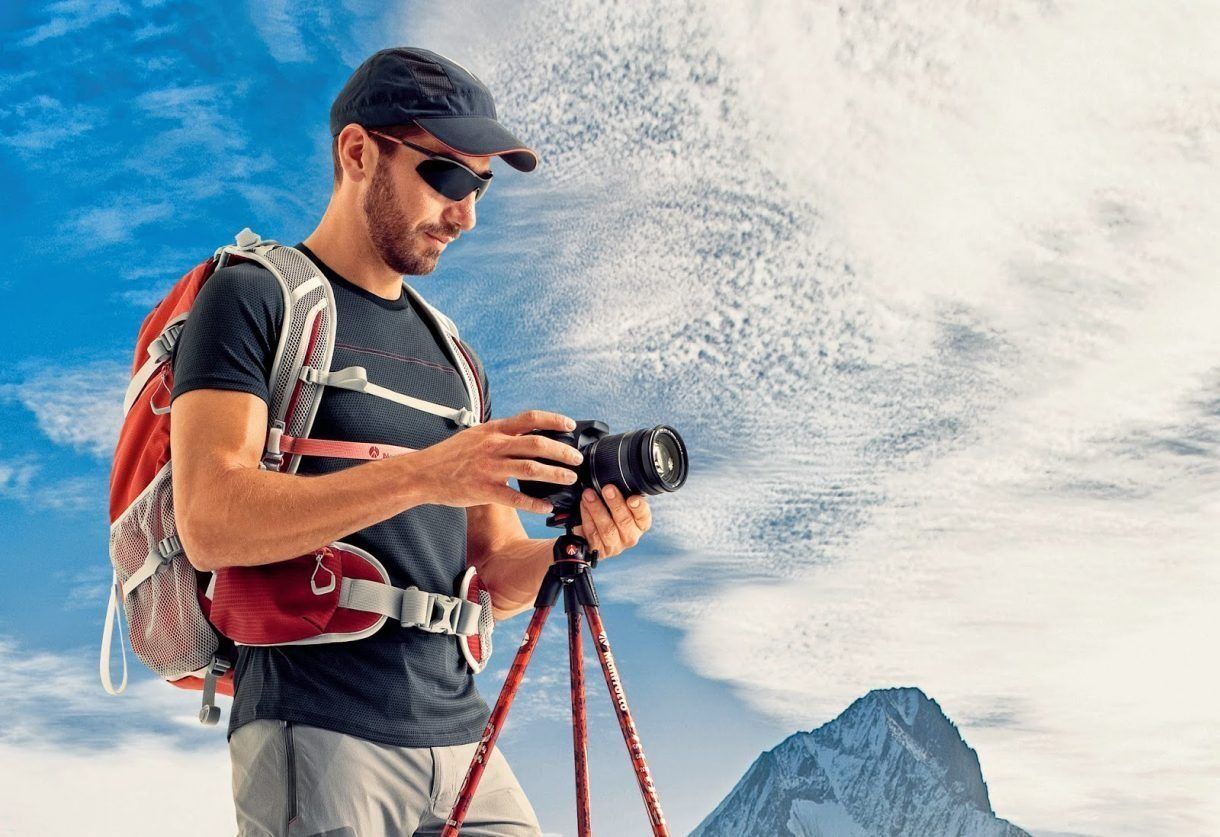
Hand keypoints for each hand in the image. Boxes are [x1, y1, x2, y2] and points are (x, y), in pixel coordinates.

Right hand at [409, 410, 583, 513]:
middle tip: (577, 460)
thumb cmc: (449, 455)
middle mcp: (494, 446)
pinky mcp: (484, 490)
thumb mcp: (475, 435)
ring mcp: (489, 468)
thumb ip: (499, 433)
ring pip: (531, 469)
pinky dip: (534, 503)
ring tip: (569, 479)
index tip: (570, 426)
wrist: (422, 473)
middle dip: (562, 452)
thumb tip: (524, 432)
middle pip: (537, 444)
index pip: (530, 418)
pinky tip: (546, 507)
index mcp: (494, 430)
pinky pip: (515, 498)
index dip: (553, 420)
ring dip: (555, 475)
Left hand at [572, 484, 651, 560]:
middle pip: (624, 522)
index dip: (639, 508)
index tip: (632, 498)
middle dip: (615, 504)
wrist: (594, 534)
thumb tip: (615, 478)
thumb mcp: (620, 502)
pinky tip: (583, 506)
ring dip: (597, 510)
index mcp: (640, 524)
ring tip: (589, 495)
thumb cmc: (610, 513)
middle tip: (607, 489)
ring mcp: (615, 546)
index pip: (643, 516)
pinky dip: (586, 518)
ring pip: (607, 529)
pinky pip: (592, 534)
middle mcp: (630, 537)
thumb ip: (622, 494)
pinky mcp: (599, 551)